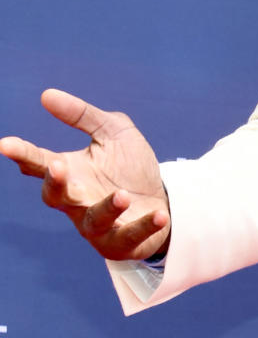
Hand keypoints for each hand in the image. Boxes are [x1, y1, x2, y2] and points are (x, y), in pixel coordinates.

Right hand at [0, 89, 169, 260]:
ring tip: (123, 194)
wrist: (163, 200)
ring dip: (107, 207)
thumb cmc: (130, 167)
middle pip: (55, 196)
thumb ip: (83, 115)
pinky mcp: (123, 242)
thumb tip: (46, 95)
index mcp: (70, 173)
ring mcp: (98, 225)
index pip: (39, 163)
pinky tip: (159, 214)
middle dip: (55, 182)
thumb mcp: (113, 132)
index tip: (5, 144)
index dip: (22, 154)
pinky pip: (130, 236)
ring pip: (93, 220)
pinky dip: (145, 226)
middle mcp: (77, 201)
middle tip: (56, 165)